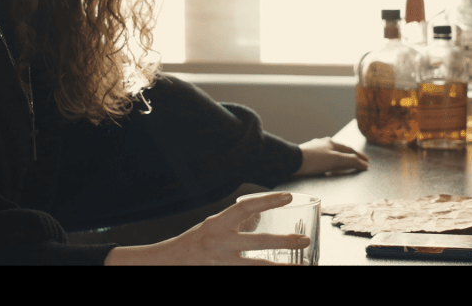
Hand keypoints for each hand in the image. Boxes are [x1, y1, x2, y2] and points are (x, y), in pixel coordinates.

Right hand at [106, 192, 309, 264]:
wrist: (167, 264)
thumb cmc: (192, 244)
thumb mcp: (212, 227)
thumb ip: (235, 223)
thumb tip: (259, 217)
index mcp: (217, 225)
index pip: (246, 208)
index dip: (268, 200)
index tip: (288, 197)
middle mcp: (220, 244)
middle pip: (259, 243)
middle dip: (284, 242)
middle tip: (304, 239)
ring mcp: (222, 263)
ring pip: (258, 267)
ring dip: (280, 267)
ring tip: (301, 266)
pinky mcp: (222, 274)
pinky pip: (247, 274)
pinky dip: (263, 273)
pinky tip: (277, 272)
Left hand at [293, 137, 368, 176]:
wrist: (292, 161)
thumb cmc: (314, 160)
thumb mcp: (336, 160)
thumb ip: (350, 161)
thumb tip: (364, 164)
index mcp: (332, 143)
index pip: (350, 149)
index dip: (359, 156)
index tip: (366, 162)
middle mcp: (323, 144)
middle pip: (340, 149)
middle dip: (350, 155)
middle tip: (358, 161)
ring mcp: (314, 149)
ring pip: (330, 152)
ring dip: (339, 157)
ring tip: (344, 162)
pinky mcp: (306, 156)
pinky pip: (322, 158)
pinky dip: (328, 161)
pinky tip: (325, 165)